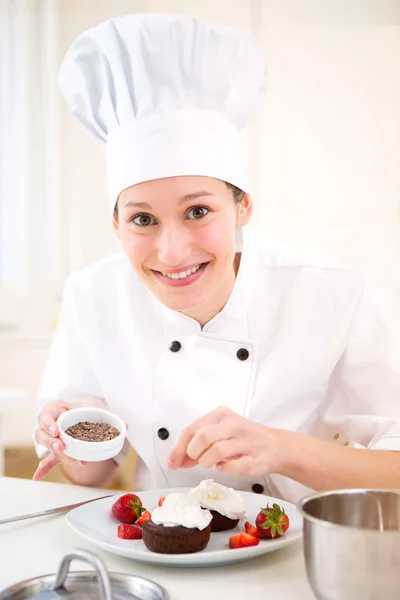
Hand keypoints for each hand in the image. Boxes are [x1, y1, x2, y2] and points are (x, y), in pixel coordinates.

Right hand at [33, 398, 105, 480]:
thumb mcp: (98, 408)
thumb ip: (110, 416)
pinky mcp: (58, 450)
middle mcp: (52, 423)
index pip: (47, 412)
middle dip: (50, 441)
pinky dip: (43, 469)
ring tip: (62, 455)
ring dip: (51, 451)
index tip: (56, 431)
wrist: (88, 416)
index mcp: (59, 409)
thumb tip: (126, 426)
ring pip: (45, 444)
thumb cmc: (89, 410)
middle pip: (41, 431)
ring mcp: (53, 438)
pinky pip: (48, 460)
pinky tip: (38, 477)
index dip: (48, 422)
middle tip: (61, 447)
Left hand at [166, 406, 285, 477]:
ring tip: (210, 464)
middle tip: (195, 460)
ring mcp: (245, 441)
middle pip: (202, 437)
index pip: (192, 429)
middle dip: (192, 453)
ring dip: (206, 462)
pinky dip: (224, 469)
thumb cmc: (243, 439)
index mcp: (221, 415)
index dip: (178, 448)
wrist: (276, 446)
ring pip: (216, 451)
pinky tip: (223, 467)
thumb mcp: (220, 434)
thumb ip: (198, 445)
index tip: (172, 462)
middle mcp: (233, 425)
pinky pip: (233, 466)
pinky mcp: (255, 459)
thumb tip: (175, 460)